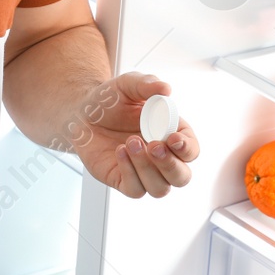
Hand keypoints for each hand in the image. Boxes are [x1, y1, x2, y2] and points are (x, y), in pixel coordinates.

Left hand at [73, 72, 198, 198]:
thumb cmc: (111, 100)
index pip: (191, 150)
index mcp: (172, 134)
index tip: (173, 139)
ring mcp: (144, 171)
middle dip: (170, 165)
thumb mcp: (127, 85)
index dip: (187, 148)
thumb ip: (146, 84)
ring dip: (147, 168)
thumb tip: (165, 88)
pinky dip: (129, 172)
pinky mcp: (125, 180)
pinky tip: (120, 152)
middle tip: (153, 145)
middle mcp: (162, 157)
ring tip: (130, 142)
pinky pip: (136, 190)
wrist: (82, 113)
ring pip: (160, 188)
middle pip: (181, 177)